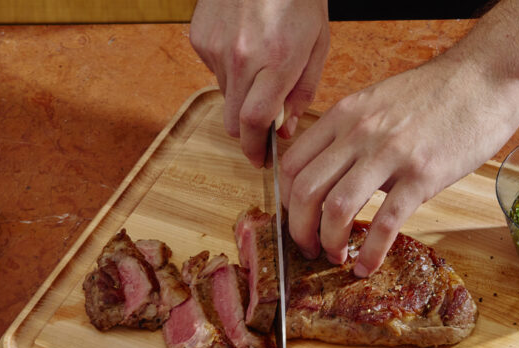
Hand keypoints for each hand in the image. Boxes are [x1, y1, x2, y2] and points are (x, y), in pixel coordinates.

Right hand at [189, 0, 329, 166]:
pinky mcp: (200, 37)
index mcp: (276, 61)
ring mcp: (216, 47)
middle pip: (233, 120)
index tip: (260, 160)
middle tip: (261, 132)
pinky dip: (229, 71)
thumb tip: (284, 129)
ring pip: (224, 96)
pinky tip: (245, 48)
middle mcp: (242, 57)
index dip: (255, 149)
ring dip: (240, 97)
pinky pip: (214, 71)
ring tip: (261, 70)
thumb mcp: (317, 47)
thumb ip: (302, 93)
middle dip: (247, 133)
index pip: (254, 122)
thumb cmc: (299, 0)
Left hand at [280, 53, 518, 275]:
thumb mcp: (380, 102)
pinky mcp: (423, 175)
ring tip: (337, 257)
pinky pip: (385, 222)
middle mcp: (359, 133)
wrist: (487, 76)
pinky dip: (370, 252)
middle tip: (308, 248)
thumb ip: (354, 134)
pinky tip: (368, 266)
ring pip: (335, 208)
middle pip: (305, 190)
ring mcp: (390, 154)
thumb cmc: (438, 92)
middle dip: (299, 230)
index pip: (293, 164)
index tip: (298, 219)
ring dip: (329, 243)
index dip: (286, 201)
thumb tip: (339, 173)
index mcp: (344, 114)